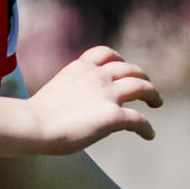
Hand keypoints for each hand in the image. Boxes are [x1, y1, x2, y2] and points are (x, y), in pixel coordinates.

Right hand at [17, 46, 160, 152]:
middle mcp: (97, 76)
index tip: (123, 67)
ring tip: (157, 103)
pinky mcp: (113, 116)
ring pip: (142, 87)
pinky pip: (139, 120)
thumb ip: (69, 92)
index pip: (105, 53)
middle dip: (141, 76)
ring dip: (153, 94)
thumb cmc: (33, 116)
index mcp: (80, 68)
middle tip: (146, 88)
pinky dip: (147, 128)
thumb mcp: (54, 92)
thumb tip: (74, 108)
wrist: (32, 125)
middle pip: (130, 69)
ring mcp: (107, 94)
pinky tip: (150, 135)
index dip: (119, 59)